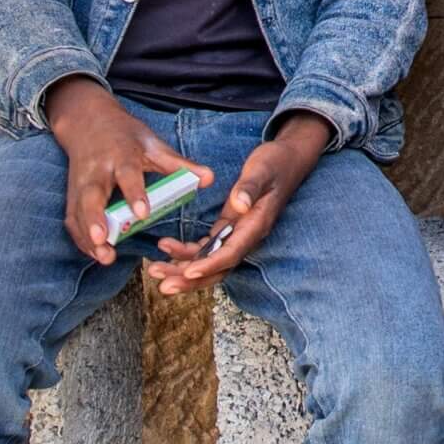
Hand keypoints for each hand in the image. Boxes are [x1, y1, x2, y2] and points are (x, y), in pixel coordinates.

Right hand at [45, 76, 212, 264]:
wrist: (89, 122)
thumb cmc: (127, 136)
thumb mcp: (154, 145)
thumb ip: (180, 165)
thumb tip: (209, 178)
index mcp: (121, 156)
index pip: (127, 176)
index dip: (134, 194)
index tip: (143, 214)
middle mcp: (97, 171)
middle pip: (92, 196)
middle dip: (95, 219)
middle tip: (103, 241)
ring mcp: (80, 184)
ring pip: (78, 211)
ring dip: (87, 236)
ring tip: (102, 256)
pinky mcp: (72, 195)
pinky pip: (72, 218)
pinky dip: (80, 238)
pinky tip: (95, 253)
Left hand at [147, 114, 330, 297]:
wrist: (287, 159)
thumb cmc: (275, 163)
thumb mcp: (262, 170)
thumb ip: (249, 188)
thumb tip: (239, 205)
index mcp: (255, 225)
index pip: (231, 253)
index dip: (210, 265)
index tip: (188, 271)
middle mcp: (246, 236)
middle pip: (217, 268)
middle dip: (189, 279)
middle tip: (162, 284)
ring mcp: (237, 234)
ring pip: (209, 262)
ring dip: (182, 269)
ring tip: (155, 269)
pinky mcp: (230, 228)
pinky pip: (207, 248)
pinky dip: (187, 252)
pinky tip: (167, 249)